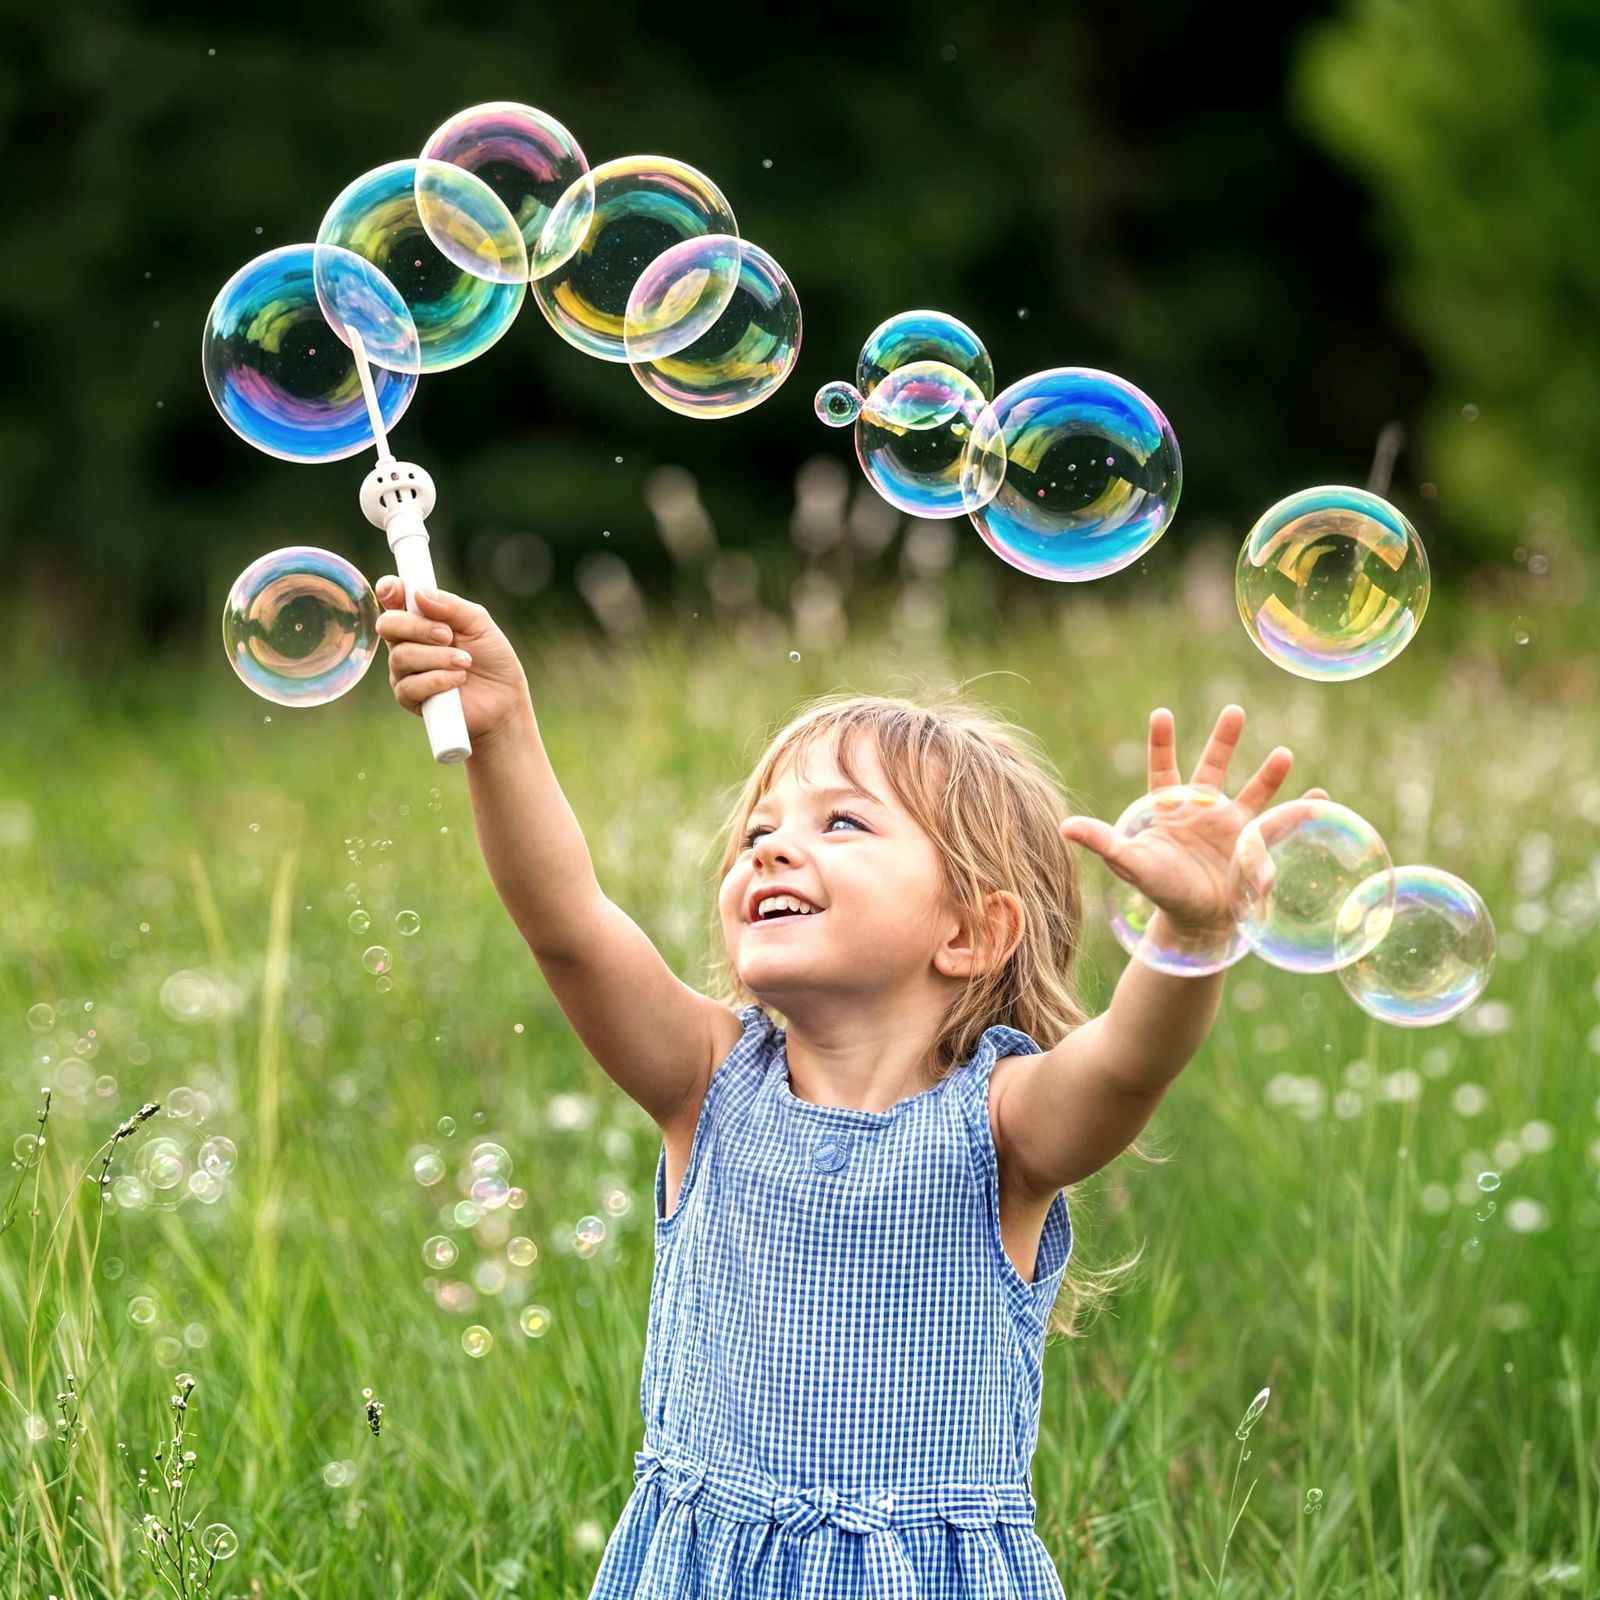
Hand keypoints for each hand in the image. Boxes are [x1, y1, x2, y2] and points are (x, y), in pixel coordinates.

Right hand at [374, 577, 531, 746]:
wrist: (504, 700)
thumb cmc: (492, 659)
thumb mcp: (479, 624)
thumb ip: (451, 606)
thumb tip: (419, 593)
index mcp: (421, 617)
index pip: (394, 598)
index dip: (390, 590)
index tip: (397, 589)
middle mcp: (407, 641)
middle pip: (388, 625)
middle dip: (418, 627)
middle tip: (448, 635)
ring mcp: (404, 670)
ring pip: (401, 656)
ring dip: (438, 657)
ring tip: (465, 662)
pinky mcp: (409, 698)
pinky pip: (410, 685)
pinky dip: (438, 680)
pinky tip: (458, 680)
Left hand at [1060, 705, 1328, 936]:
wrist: (1194, 919)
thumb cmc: (1160, 888)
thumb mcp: (1130, 864)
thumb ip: (1103, 842)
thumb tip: (1065, 826)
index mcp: (1171, 809)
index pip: (1164, 769)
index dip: (1162, 743)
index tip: (1161, 714)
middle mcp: (1203, 810)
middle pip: (1213, 768)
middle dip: (1223, 741)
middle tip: (1234, 711)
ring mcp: (1231, 827)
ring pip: (1252, 793)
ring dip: (1268, 776)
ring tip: (1284, 755)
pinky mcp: (1253, 847)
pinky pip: (1280, 827)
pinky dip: (1300, 814)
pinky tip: (1320, 798)